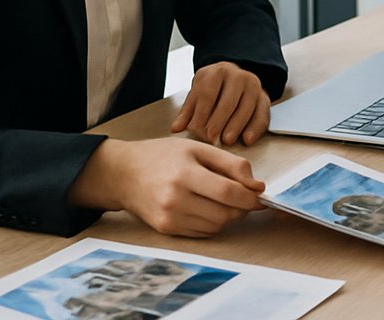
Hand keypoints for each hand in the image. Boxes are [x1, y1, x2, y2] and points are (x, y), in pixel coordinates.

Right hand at [68, 138, 265, 236]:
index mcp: (185, 174)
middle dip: (241, 207)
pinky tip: (205, 207)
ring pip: (216, 226)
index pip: (229, 193)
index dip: (250, 197)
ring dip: (227, 215)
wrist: (123, 174)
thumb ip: (231, 164)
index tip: (260, 195)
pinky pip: (202, 233)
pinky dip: (212, 222)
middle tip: (241, 195)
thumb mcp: (198, 149)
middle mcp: (175, 199)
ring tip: (220, 198)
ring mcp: (169, 218)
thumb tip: (257, 186)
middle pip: (225, 213)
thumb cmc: (163, 156)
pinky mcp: (166, 230)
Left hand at [172, 62, 270, 145]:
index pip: (208, 93)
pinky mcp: (265, 98)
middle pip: (228, 100)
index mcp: (218, 72)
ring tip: (227, 140)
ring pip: (247, 107)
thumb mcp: (197, 93)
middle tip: (210, 138)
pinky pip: (262, 114)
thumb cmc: (212, 88)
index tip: (195, 129)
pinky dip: (256, 128)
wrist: (234, 77)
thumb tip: (176, 128)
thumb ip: (188, 111)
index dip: (201, 113)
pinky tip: (247, 139)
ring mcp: (254, 86)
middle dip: (219, 121)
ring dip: (237, 125)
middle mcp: (239, 76)